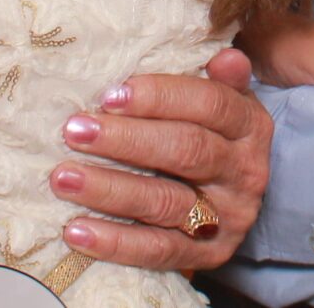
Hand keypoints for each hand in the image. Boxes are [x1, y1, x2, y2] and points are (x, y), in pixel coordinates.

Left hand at [50, 46, 268, 268]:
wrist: (237, 198)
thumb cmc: (214, 134)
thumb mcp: (226, 101)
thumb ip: (219, 80)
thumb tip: (223, 57)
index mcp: (250, 125)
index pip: (209, 104)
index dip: (160, 97)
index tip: (110, 95)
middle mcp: (245, 171)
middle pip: (185, 151)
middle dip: (126, 140)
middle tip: (74, 131)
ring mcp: (228, 218)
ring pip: (165, 202)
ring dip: (110, 190)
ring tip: (63, 178)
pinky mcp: (207, 256)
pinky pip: (157, 251)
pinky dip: (114, 242)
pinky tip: (76, 230)